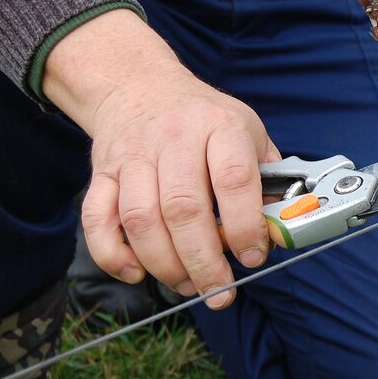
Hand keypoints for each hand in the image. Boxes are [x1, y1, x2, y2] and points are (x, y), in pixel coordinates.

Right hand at [43, 9, 279, 308]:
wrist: (140, 86)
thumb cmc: (204, 119)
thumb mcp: (248, 131)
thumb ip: (267, 179)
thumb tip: (280, 231)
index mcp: (220, 126)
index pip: (233, 179)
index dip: (244, 224)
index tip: (252, 257)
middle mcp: (174, 138)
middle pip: (183, 208)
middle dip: (203, 260)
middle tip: (219, 292)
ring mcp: (133, 156)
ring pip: (140, 218)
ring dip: (164, 263)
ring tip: (188, 285)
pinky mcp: (102, 173)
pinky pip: (97, 219)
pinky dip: (112, 254)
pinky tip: (136, 273)